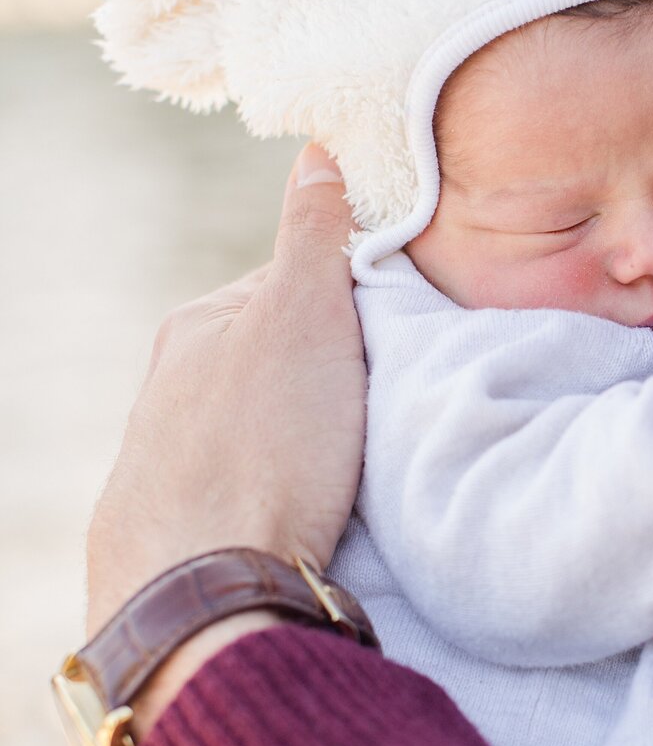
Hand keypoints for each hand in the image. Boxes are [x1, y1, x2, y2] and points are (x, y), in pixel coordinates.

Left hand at [86, 143, 364, 636]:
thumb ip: (314, 235)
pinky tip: (303, 520)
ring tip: (349, 473)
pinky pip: (242, 496)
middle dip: (325, 380)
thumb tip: (318, 152)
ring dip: (299, 444)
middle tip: (383, 409)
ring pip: (255, 432)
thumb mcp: (305, 317)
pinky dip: (276, 498)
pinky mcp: (173, 539)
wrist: (208, 592)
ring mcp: (162, 468)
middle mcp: (165, 392)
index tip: (397, 338)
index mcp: (196, 329)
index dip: (353, 307)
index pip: (290, 289)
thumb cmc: (264, 447)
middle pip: (271, 364)